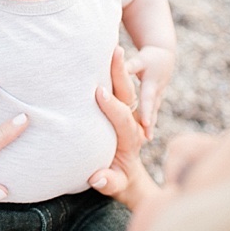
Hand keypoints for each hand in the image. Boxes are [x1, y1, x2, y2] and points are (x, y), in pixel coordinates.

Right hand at [88, 46, 160, 210]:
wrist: (130, 177)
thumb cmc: (118, 181)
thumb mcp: (115, 186)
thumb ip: (109, 183)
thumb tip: (98, 178)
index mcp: (130, 137)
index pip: (123, 118)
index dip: (112, 106)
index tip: (100, 92)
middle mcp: (131, 121)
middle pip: (129, 93)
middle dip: (120, 73)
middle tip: (114, 52)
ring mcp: (127, 111)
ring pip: (125, 84)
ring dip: (117, 65)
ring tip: (110, 43)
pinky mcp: (120, 106)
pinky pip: (117, 84)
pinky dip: (110, 69)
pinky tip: (100, 51)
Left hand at [125, 45, 174, 138]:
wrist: (165, 57)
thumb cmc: (150, 58)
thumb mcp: (141, 60)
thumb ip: (129, 66)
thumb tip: (117, 67)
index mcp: (152, 84)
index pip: (148, 99)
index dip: (146, 111)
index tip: (144, 123)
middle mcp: (156, 93)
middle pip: (151, 111)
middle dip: (150, 125)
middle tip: (147, 139)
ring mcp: (157, 98)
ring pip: (152, 114)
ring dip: (149, 126)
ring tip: (145, 140)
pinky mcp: (155, 100)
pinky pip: (151, 113)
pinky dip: (148, 123)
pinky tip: (143, 135)